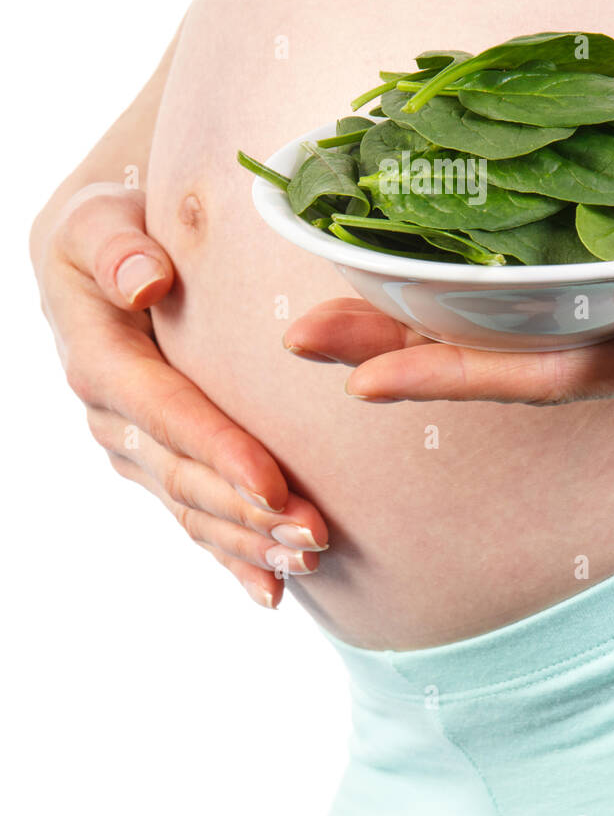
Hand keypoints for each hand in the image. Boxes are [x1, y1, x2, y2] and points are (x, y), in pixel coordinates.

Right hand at [33, 184, 327, 606]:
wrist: (94, 258)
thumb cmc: (107, 228)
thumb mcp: (98, 221)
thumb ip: (119, 248)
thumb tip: (148, 282)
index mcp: (101, 363)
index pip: (166, 415)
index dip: (219, 451)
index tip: (274, 481)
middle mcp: (111, 419)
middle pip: (186, 477)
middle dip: (251, 512)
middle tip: (317, 534)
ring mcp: (133, 450)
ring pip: (193, 509)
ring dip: (251, 541)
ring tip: (312, 559)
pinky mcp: (156, 463)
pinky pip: (193, 519)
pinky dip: (231, 557)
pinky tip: (273, 593)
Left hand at [283, 175, 613, 404]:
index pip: (550, 375)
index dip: (455, 377)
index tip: (361, 381)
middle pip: (509, 354)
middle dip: (405, 347)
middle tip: (302, 334)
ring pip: (521, 318)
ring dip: (430, 308)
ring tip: (338, 294)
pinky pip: (555, 279)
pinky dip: (488, 267)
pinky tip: (441, 248)